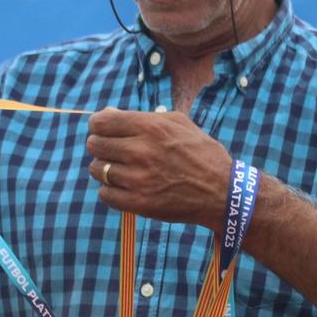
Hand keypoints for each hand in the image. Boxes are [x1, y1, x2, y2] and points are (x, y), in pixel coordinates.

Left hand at [85, 108, 233, 228]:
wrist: (222, 192)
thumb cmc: (200, 152)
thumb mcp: (177, 122)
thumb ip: (141, 117)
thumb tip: (107, 113)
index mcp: (150, 127)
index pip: (100, 122)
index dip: (98, 126)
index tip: (104, 131)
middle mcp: (141, 151)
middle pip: (95, 145)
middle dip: (101, 146)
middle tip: (114, 151)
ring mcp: (139, 179)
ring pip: (97, 170)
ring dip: (105, 169)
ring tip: (121, 170)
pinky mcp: (139, 203)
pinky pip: (105, 194)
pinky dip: (110, 190)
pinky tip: (124, 187)